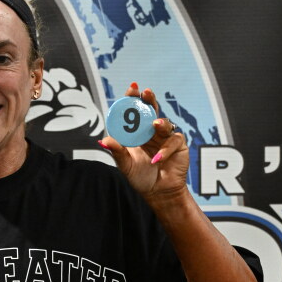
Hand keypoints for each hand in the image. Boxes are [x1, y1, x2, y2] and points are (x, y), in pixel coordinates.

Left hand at [99, 83, 188, 206]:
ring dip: (160, 122)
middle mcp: (151, 131)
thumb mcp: (125, 165)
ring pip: (164, 123)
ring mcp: (165, 137)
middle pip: (151, 110)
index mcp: (137, 133)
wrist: (157, 193)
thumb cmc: (140, 178)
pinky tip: (157, 160)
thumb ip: (117, 152)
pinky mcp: (178, 145)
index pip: (134, 112)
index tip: (132, 88)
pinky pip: (173, 141)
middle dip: (149, 100)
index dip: (133, 99)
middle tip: (146, 93)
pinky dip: (165, 150)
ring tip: (154, 125)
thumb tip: (103, 140)